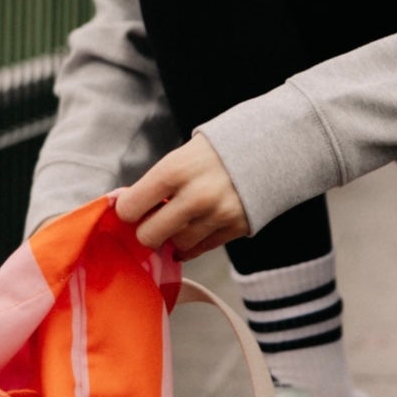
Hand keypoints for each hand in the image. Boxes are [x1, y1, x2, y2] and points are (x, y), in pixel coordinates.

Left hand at [113, 135, 249, 259]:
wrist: (268, 146)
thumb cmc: (216, 150)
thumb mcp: (181, 156)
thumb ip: (157, 183)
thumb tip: (131, 210)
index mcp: (174, 170)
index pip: (131, 208)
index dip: (128, 210)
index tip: (134, 208)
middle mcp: (194, 196)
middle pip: (149, 236)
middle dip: (148, 230)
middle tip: (154, 220)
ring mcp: (216, 216)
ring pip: (177, 245)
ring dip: (174, 236)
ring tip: (181, 219)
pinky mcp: (235, 228)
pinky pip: (201, 249)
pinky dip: (193, 244)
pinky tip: (194, 229)